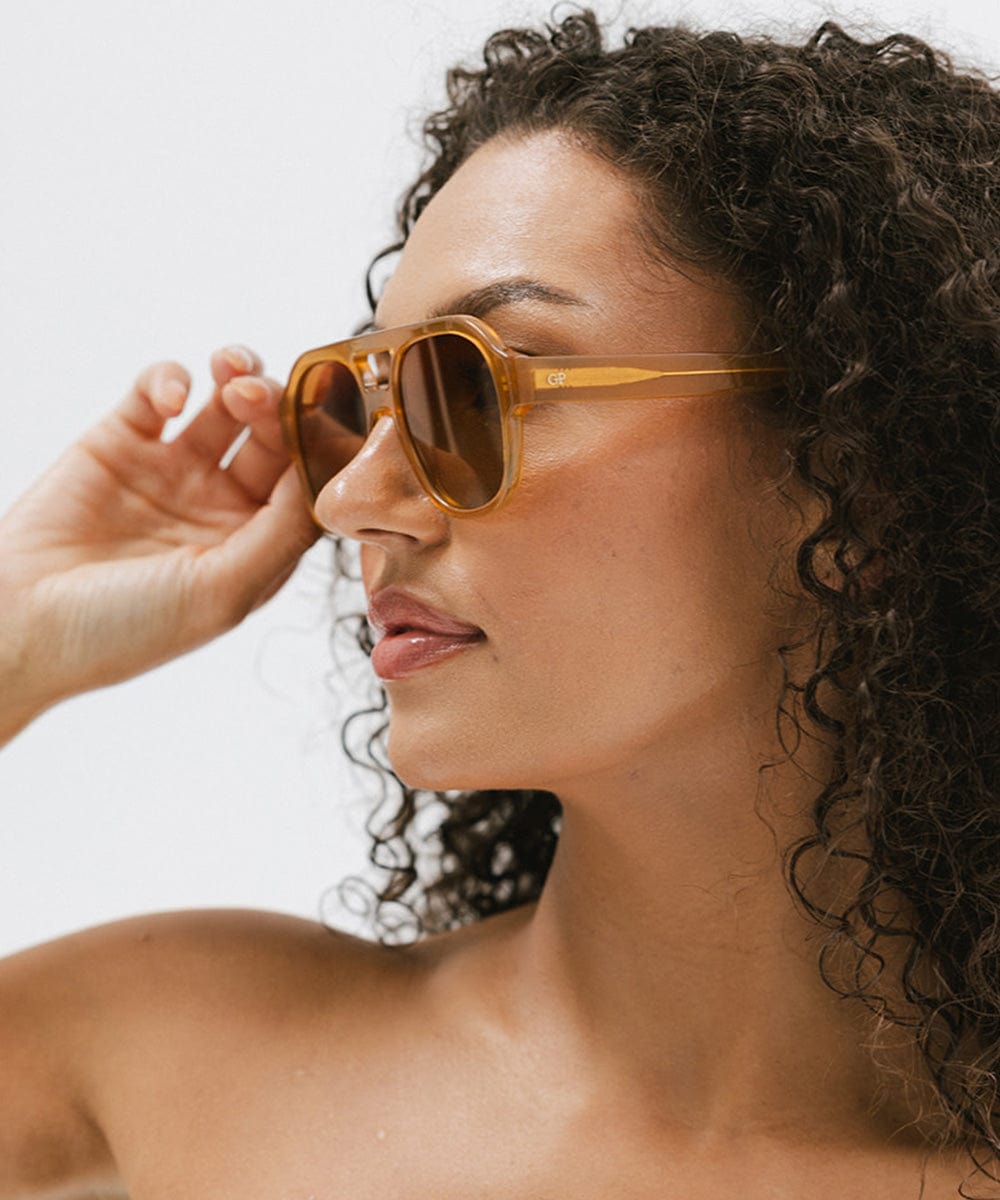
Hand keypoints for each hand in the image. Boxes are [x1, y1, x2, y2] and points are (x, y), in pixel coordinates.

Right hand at [0, 345, 319, 736]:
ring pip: (228, 402)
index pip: (309, 481)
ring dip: (241, 376)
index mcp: (256, 545)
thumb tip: (326, 476)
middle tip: (260, 396)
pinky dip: (173, 380)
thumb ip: (282, 533)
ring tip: (232, 378)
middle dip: (280, 405)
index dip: (323, 446)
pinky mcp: (122, 440)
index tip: (332, 414)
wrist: (20, 624)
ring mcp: (174, 469)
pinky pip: (162, 389)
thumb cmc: (126, 628)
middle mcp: (223, 504)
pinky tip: (169, 401)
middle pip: (276, 435)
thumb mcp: (222, 592)